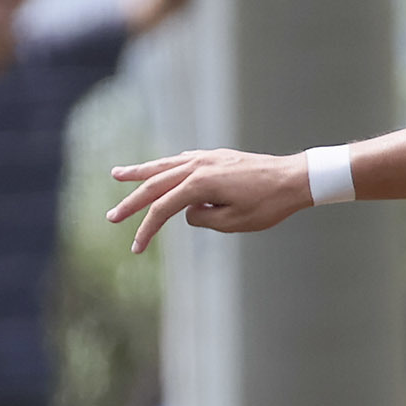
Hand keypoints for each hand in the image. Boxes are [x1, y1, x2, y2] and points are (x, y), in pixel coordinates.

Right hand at [107, 148, 312, 252]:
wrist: (294, 179)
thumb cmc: (269, 204)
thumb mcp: (235, 222)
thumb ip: (204, 219)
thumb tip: (187, 213)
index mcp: (199, 184)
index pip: (162, 209)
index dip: (146, 230)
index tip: (136, 248)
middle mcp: (197, 166)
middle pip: (154, 185)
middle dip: (131, 203)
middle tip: (112, 216)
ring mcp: (205, 158)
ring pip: (164, 166)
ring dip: (139, 172)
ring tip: (117, 175)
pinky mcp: (215, 157)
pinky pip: (181, 160)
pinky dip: (165, 166)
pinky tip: (158, 170)